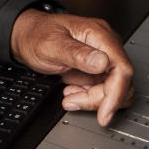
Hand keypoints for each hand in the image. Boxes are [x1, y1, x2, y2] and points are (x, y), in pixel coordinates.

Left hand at [10, 8, 133, 125]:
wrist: (26, 36)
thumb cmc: (36, 35)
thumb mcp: (51, 44)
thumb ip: (76, 53)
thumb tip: (102, 62)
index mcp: (99, 35)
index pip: (121, 68)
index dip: (116, 94)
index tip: (104, 113)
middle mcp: (105, 45)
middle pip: (120, 81)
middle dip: (98, 98)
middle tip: (74, 101)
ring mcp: (102, 57)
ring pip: (113, 89)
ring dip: (92, 99)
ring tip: (69, 96)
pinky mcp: (96, 68)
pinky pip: (102, 88)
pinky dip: (88, 96)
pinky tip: (72, 91)